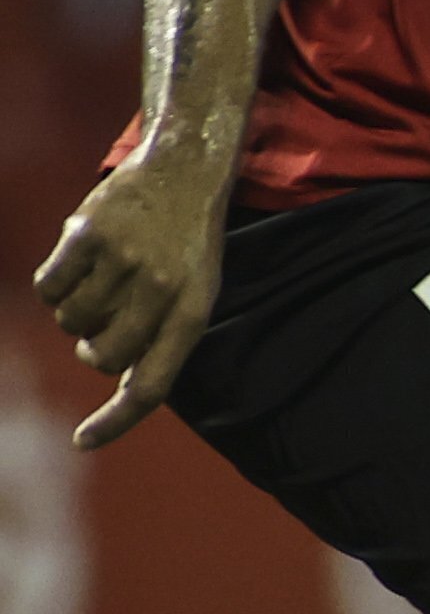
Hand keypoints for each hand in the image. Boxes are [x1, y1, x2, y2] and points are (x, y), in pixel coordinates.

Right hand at [32, 147, 233, 449]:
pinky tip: (80, 258)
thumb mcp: (196, 291)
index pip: (152, 385)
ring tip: (103, 277)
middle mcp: (161, 291)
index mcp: (192, 313)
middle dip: (92, 346)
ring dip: (75, 308)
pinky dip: (55, 282)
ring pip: (69, 321)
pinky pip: (48, 287)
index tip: (83, 442)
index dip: (116, 420)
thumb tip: (118, 380)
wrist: (182, 170)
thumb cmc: (186, 243)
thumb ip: (161, 336)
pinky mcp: (88, 235)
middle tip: (106, 316)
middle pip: (99, 357)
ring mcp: (124, 262)